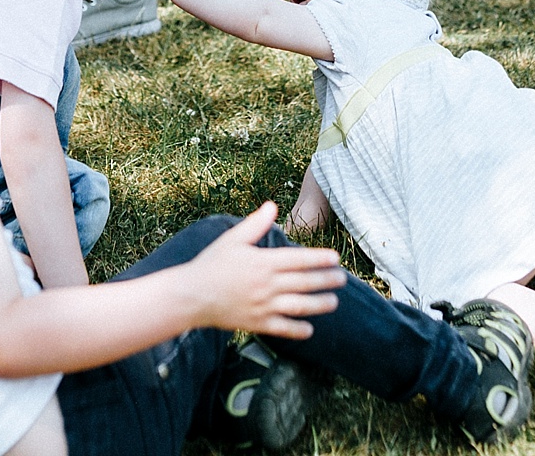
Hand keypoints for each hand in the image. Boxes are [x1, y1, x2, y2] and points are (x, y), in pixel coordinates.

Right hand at [185, 202, 344, 339]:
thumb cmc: (212, 264)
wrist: (192, 295)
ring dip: (320, 304)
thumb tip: (272, 205)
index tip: (335, 258)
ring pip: (300, 306)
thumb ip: (255, 224)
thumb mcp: (232, 239)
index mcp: (263, 262)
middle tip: (342, 279)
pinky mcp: (257, 323)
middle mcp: (267, 285)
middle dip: (327, 280)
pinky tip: (310, 328)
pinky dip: (298, 330)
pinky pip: (283, 328)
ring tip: (334, 302)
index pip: (299, 259)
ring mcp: (263, 306)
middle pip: (305, 282)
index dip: (320, 259)